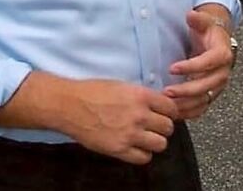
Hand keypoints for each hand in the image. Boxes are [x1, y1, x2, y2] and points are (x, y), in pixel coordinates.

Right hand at [60, 78, 177, 164]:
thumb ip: (141, 96)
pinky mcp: (120, 150)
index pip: (171, 108)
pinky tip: (135, 146)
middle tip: (154, 126)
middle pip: (168, 127)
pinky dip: (142, 153)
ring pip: (160, 144)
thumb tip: (156, 104)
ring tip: (145, 137)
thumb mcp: (122, 86)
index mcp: (140, 96)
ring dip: (155, 141)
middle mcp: (139, 115)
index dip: (169, 111)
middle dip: (163, 127)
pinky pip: (144, 158)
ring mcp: (130, 134)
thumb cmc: (93, 92)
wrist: (71, 105)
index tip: (165, 113)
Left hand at [163, 9, 233, 119]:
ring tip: (168, 104)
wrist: (218, 39)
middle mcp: (223, 72)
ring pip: (205, 99)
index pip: (208, 63)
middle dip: (186, 90)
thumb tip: (191, 15)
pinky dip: (190, 112)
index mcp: (222, 54)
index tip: (172, 68)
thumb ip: (198, 19)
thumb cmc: (209, 30)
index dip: (191, 67)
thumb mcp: (204, 20)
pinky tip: (176, 112)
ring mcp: (218, 85)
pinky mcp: (212, 93)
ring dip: (186, 104)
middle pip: (207, 85)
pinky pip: (203, 106)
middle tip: (167, 91)